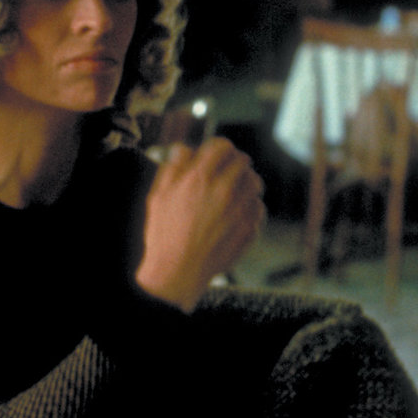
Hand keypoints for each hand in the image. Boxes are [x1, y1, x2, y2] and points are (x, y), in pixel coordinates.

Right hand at [137, 138, 264, 311]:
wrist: (177, 272)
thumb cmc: (164, 234)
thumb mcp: (158, 194)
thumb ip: (173, 166)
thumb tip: (185, 149)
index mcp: (200, 177)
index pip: (223, 146)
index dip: (219, 148)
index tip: (216, 154)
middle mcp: (224, 189)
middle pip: (242, 161)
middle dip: (234, 163)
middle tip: (226, 171)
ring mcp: (240, 210)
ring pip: (255, 183)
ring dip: (245, 182)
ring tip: (234, 192)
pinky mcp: (249, 228)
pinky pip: (258, 208)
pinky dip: (251, 207)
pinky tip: (238, 214)